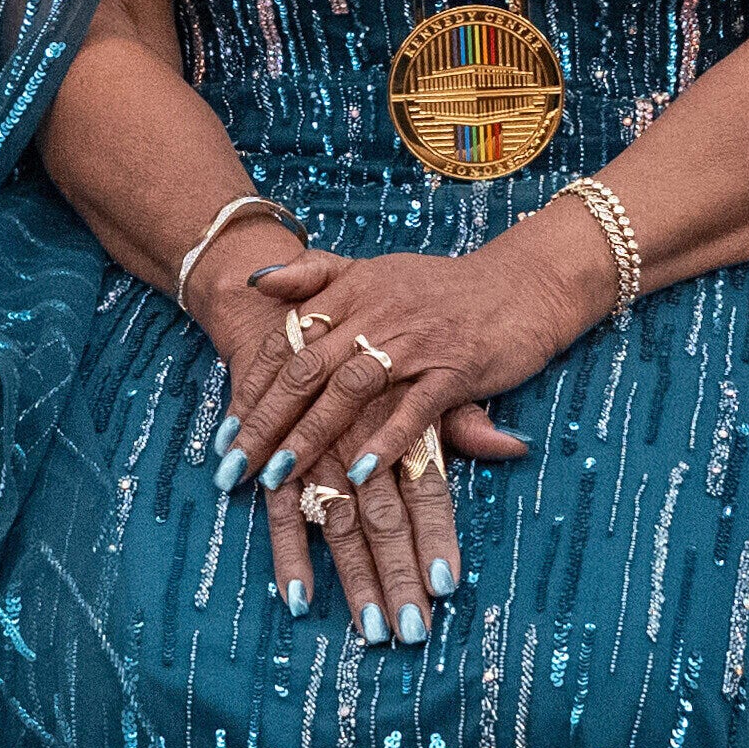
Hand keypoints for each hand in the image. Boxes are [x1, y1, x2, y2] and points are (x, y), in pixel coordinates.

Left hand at [222, 235, 559, 639]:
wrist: (523, 285)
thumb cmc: (445, 288)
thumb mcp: (375, 271)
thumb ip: (316, 275)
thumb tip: (255, 280)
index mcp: (353, 291)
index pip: (288, 341)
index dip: (253, 387)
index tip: (224, 433)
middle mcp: (377, 312)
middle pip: (307, 369)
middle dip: (267, 420)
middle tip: (234, 466)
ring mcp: (416, 341)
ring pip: (350, 389)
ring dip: (312, 435)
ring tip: (281, 476)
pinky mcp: (455, 368)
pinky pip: (414, 409)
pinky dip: (384, 440)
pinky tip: (356, 473)